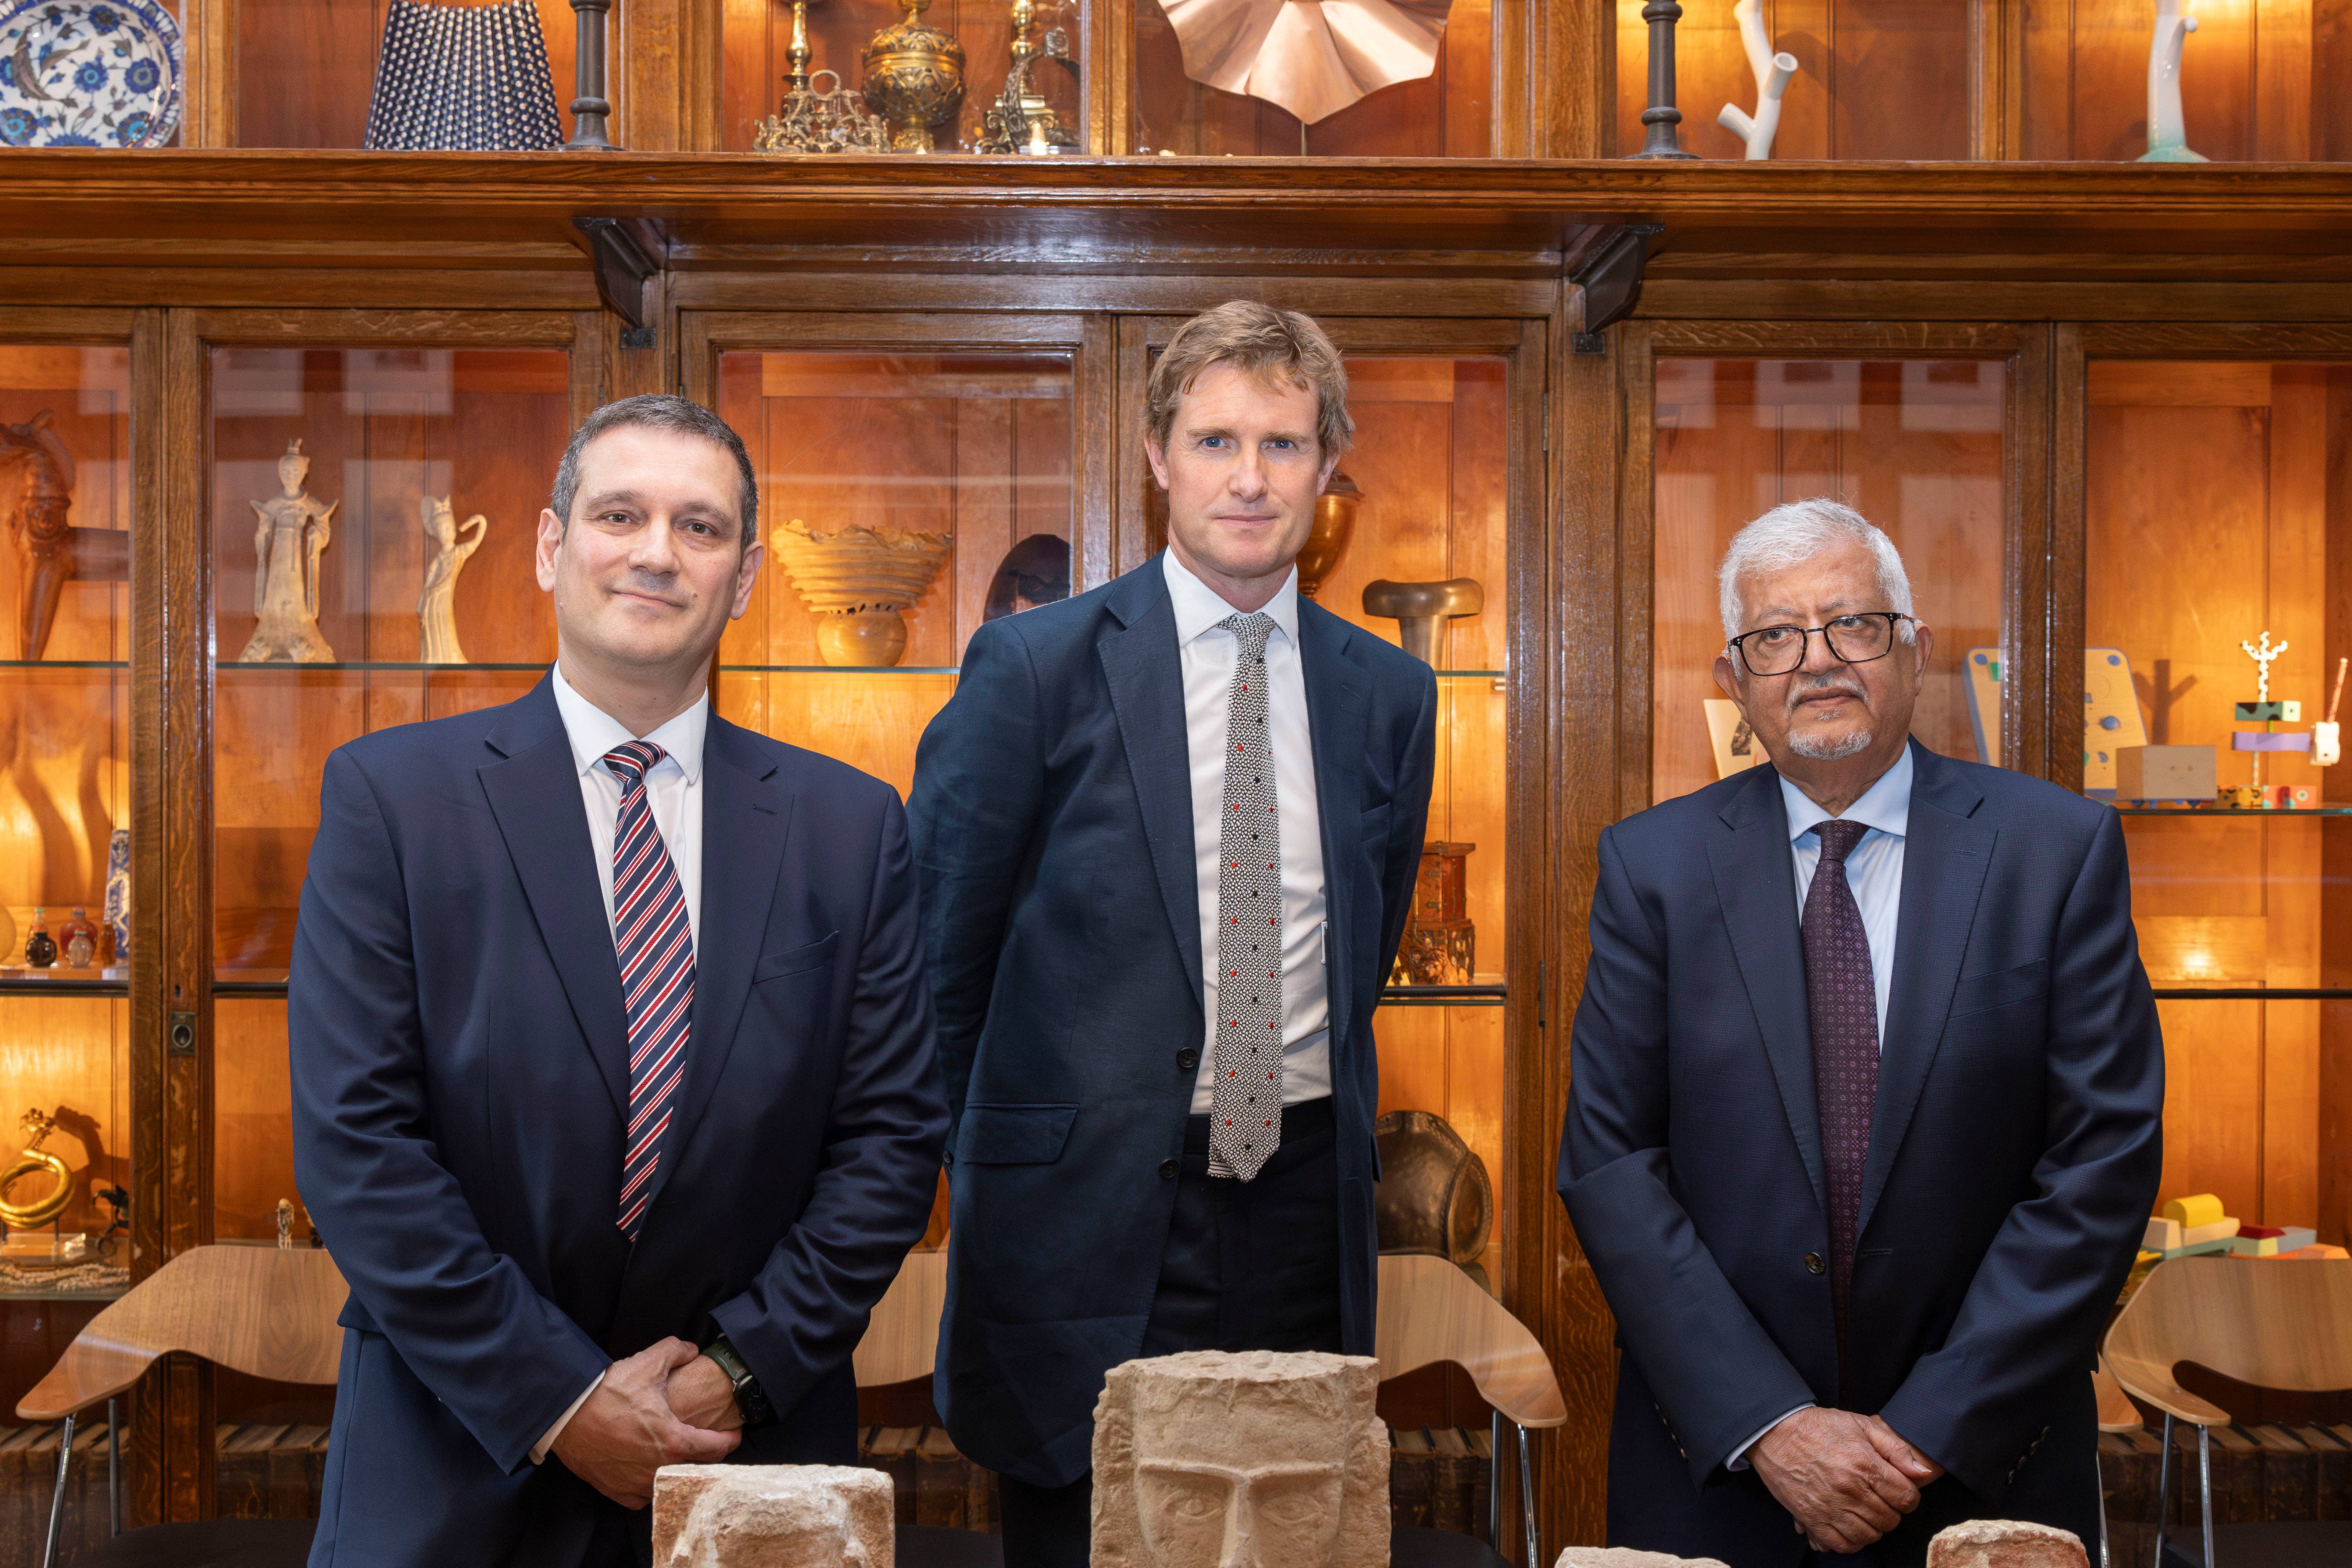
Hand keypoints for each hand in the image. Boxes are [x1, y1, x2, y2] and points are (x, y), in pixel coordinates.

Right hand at [551, 1338, 741, 1508]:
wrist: (566, 1415)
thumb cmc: (609, 1392)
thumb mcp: (649, 1362)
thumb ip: (677, 1351)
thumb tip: (691, 1350)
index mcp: (675, 1442)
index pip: (717, 1449)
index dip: (729, 1439)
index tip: (734, 1434)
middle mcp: (659, 1469)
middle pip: (697, 1468)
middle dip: (706, 1454)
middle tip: (706, 1440)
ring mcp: (637, 1484)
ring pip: (669, 1482)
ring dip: (677, 1470)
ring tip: (677, 1454)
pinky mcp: (616, 1491)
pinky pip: (642, 1495)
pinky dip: (649, 1483)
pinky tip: (649, 1468)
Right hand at [1750, 1406, 1938, 1553]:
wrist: (1775, 1433)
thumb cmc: (1819, 1427)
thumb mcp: (1861, 1425)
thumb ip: (1895, 1448)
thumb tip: (1922, 1473)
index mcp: (1864, 1464)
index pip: (1906, 1498)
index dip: (1908, 1496)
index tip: (1898, 1490)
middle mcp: (1850, 1489)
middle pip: (1890, 1520)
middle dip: (1890, 1511)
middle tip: (1879, 1498)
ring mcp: (1831, 1507)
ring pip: (1869, 1535)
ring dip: (1873, 1527)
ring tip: (1865, 1511)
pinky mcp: (1813, 1519)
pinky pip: (1843, 1544)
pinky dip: (1852, 1541)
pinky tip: (1850, 1525)